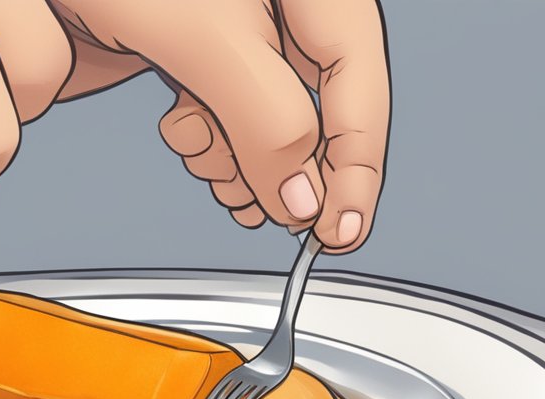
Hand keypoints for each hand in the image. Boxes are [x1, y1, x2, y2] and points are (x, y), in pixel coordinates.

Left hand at [50, 0, 390, 252]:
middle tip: (260, 205)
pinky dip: (208, 143)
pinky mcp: (197, 51)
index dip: (358, 161)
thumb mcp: (204, 37)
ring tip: (204, 153)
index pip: (360, 83)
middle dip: (283, 165)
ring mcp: (239, 32)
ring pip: (267, 122)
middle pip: (317, 111)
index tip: (338, 230)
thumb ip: (266, 118)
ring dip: (237, 158)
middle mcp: (282, 10)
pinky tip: (185, 136)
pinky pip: (225, 116)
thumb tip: (304, 199)